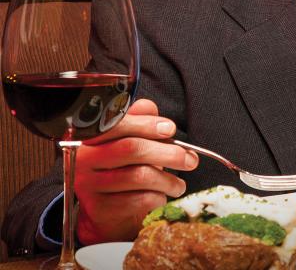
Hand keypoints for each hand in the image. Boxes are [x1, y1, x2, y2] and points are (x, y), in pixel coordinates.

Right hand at [74, 99, 198, 244]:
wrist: (110, 208)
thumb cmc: (124, 167)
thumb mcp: (132, 140)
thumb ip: (139, 120)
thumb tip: (150, 108)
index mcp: (91, 137)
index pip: (117, 124)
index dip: (147, 125)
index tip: (170, 129)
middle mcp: (85, 160)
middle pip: (131, 149)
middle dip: (168, 153)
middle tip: (189, 160)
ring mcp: (89, 185)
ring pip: (139, 176)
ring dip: (168, 180)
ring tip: (179, 185)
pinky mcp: (100, 208)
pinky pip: (138, 199)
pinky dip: (158, 198)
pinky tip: (161, 197)